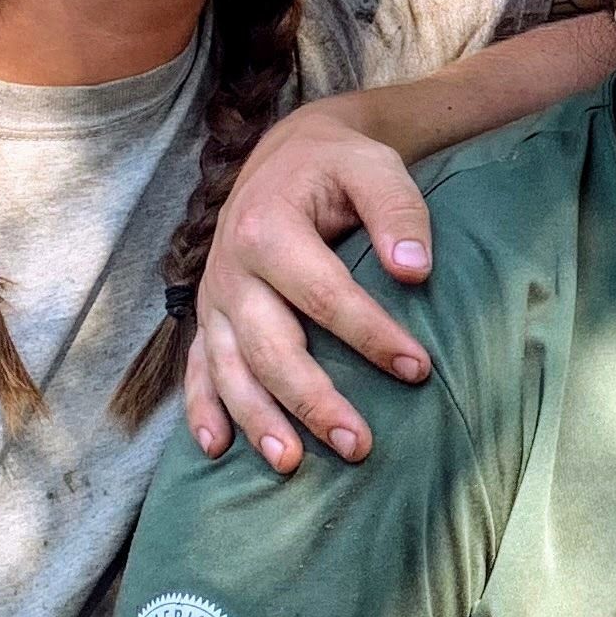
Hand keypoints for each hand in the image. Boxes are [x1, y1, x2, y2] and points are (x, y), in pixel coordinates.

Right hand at [184, 97, 434, 472]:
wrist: (287, 153)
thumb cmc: (338, 166)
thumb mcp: (374, 168)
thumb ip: (398, 212)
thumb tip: (415, 269)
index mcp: (268, 229)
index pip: (324, 295)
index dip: (371, 335)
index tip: (418, 369)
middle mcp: (230, 269)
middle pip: (271, 347)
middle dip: (313, 401)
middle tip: (359, 446)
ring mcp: (214, 299)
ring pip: (230, 369)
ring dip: (258, 420)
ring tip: (291, 463)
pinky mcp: (208, 317)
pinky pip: (196, 369)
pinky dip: (202, 409)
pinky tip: (215, 450)